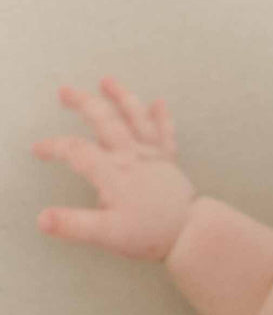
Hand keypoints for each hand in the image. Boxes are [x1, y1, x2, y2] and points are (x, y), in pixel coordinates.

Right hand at [33, 77, 196, 260]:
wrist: (191, 233)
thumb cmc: (150, 234)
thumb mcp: (105, 234)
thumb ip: (72, 225)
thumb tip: (42, 219)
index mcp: (113, 172)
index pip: (76, 151)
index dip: (54, 147)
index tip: (38, 150)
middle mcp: (132, 157)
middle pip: (105, 121)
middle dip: (83, 103)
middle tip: (64, 91)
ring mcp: (153, 156)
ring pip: (136, 118)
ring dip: (121, 97)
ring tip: (107, 80)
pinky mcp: (169, 161)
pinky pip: (165, 133)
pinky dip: (161, 117)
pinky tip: (158, 102)